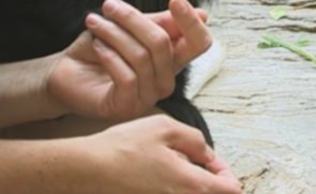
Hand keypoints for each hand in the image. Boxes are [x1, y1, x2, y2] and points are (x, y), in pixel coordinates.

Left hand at [46, 0, 213, 121]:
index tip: (175, 0)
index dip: (191, 22)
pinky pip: (128, 76)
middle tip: (109, 6)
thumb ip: (161, 23)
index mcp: (172, 59)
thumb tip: (202, 13)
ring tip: (94, 23)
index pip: (199, 43)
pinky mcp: (128, 107)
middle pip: (163, 43)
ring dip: (115, 34)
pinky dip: (110, 55)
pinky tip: (97, 45)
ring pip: (142, 57)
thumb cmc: (98, 49)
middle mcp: (166, 80)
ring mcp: (149, 96)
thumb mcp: (129, 29)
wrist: (65, 74)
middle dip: (133, 20)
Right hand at [84, 115, 240, 193]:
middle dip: (208, 180)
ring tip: (169, 165)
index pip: (230, 190)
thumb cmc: (123, 148)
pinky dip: (170, 186)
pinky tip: (154, 173)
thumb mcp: (166, 128)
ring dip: (188, 183)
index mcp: (191, 184)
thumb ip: (195, 140)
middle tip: (193, 163)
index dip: (227, 174)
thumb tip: (206, 154)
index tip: (212, 162)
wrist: (84, 170)